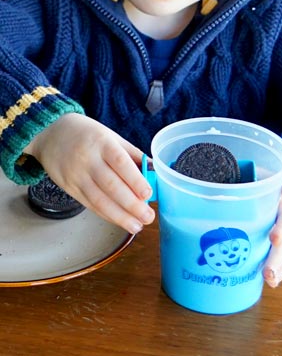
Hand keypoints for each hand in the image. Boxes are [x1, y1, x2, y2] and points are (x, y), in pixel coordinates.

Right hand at [24, 113, 154, 234]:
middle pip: (111, 185)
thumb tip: (153, 171)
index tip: (148, 194)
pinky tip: (120, 221)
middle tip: (148, 217)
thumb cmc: (87, 134)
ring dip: (120, 216)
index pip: (120, 163)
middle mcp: (88, 160)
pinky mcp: (69, 187)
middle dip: (131, 205)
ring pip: (99, 200)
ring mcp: (76, 175)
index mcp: (102, 143)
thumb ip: (132, 154)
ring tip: (136, 226)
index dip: (135, 180)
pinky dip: (106, 215)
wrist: (51, 133)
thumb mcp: (111, 136)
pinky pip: (89, 204)